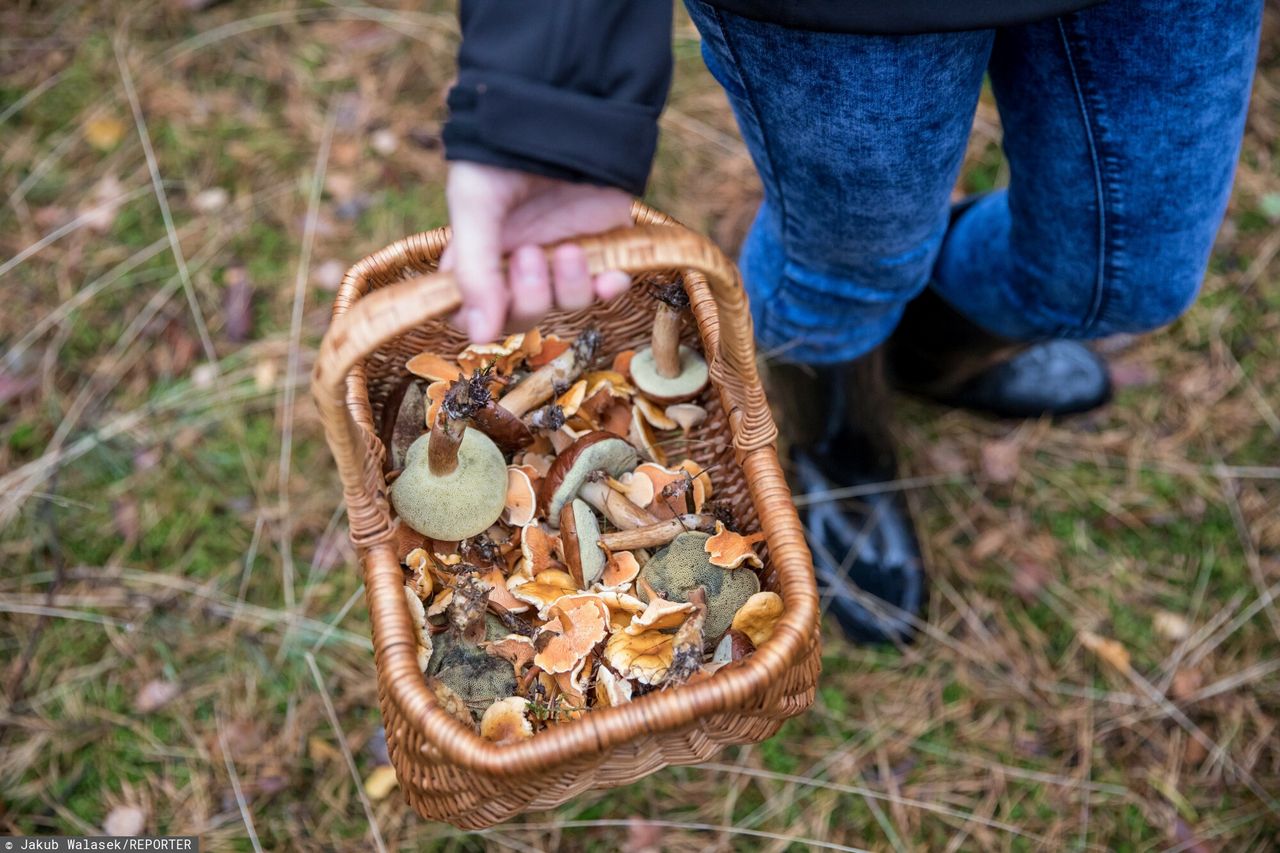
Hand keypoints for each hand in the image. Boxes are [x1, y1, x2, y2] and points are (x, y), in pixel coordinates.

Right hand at [443, 161, 634, 343]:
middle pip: (522, 316)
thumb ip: (475, 271)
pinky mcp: (603, 247)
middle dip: (529, 296)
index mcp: (479, 255)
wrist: (563, 112)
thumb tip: (480, 338)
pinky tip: (611, 276)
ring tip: (569, 249)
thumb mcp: (476, 205)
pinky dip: (610, 287)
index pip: (470, 312)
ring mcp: (562, 258)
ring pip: (566, 305)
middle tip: (531, 254)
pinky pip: (607, 287)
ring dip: (569, 285)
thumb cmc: (503, 154)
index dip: (479, 320)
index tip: (489, 308)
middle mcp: (519, 263)